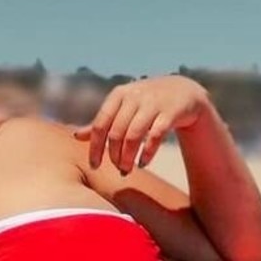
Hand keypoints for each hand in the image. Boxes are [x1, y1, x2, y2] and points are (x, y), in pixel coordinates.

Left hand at [73, 76, 209, 173]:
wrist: (183, 91)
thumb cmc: (147, 102)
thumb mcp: (123, 106)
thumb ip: (103, 121)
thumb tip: (76, 136)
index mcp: (118, 95)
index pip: (100, 124)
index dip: (95, 147)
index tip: (94, 165)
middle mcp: (134, 97)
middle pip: (116, 133)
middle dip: (114, 156)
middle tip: (118, 169)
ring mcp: (153, 103)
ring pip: (134, 136)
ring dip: (128, 157)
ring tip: (127, 170)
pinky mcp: (170, 112)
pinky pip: (155, 136)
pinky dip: (147, 153)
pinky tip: (143, 163)